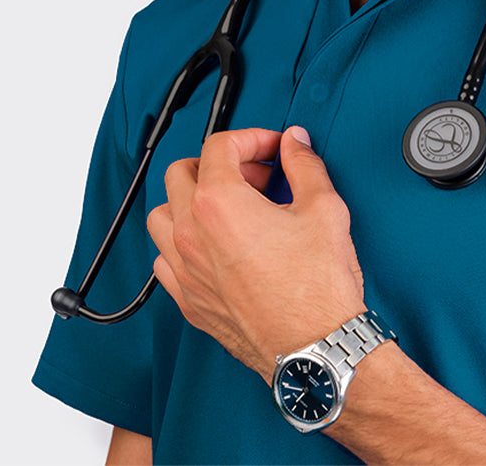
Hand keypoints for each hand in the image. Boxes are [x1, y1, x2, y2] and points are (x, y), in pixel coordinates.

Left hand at [147, 126, 365, 379]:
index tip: (272, 148)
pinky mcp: (188, 301)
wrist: (316, 347)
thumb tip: (295, 143)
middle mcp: (191, 233)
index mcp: (220, 202)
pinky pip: (164, 260)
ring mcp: (185, 269)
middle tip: (254, 175)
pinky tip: (214, 246)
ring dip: (190, 202)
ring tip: (228, 206)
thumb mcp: (323, 207)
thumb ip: (303, 164)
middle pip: (181, 173)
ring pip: (162, 216)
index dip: (251, 138)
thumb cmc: (317, 287)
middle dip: (218, 164)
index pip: (219, 146)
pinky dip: (182, 244)